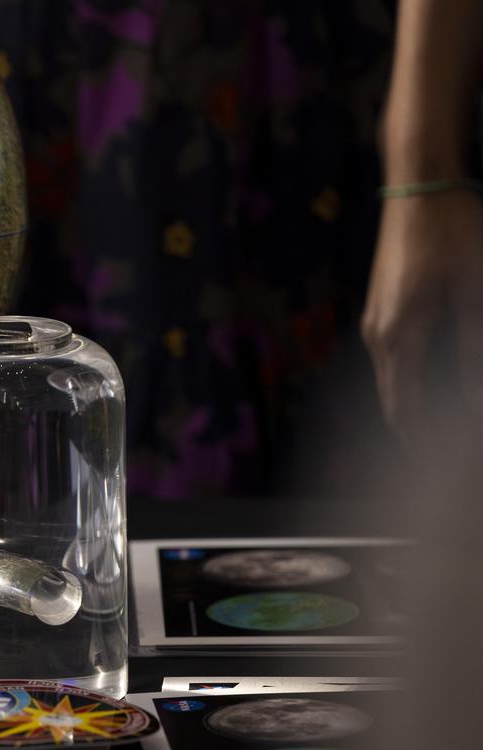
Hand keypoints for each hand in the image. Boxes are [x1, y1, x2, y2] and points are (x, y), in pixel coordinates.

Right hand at [362, 190, 482, 441]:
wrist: (418, 182)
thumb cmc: (451, 230)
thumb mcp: (473, 291)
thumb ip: (473, 348)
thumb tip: (472, 395)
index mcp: (398, 336)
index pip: (404, 409)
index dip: (423, 442)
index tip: (444, 466)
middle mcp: (378, 335)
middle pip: (395, 400)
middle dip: (419, 429)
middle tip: (444, 451)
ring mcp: (377, 320)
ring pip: (395, 380)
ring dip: (417, 403)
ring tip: (445, 424)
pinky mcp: (385, 307)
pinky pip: (396, 358)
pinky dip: (413, 379)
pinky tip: (439, 380)